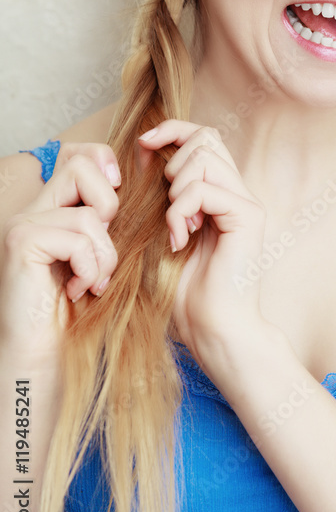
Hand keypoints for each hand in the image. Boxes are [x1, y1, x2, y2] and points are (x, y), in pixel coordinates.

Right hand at [0, 143, 119, 360]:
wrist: (43, 356)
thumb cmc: (79, 311)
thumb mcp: (103, 257)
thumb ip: (111, 223)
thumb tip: (138, 183)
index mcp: (52, 209)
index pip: (80, 155)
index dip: (105, 165)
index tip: (118, 201)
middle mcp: (33, 210)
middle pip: (82, 167)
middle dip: (109, 209)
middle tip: (102, 252)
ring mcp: (23, 224)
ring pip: (89, 214)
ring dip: (104, 255)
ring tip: (93, 282)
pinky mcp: (21, 243)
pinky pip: (78, 238)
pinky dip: (89, 268)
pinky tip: (78, 291)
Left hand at [137, 120, 269, 376]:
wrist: (213, 330)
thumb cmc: (185, 292)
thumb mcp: (164, 231)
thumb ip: (163, 195)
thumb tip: (146, 153)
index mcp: (221, 193)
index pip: (204, 136)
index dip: (173, 130)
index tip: (143, 144)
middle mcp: (238, 193)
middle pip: (207, 137)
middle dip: (174, 160)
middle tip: (166, 204)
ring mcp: (246, 204)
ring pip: (205, 157)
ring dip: (176, 189)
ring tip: (175, 226)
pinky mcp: (248, 218)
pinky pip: (205, 189)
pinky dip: (181, 210)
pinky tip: (179, 239)